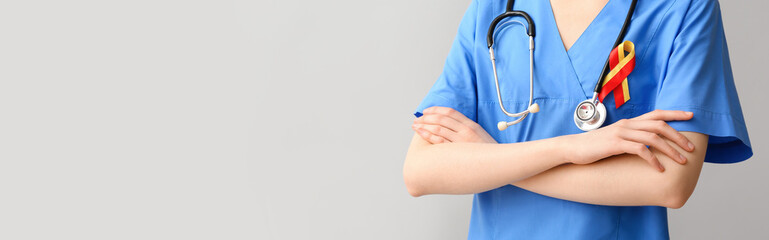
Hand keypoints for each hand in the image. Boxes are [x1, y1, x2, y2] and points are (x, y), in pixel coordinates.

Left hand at [412, 107, 496, 143]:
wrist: (499, 164)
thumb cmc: (487, 151)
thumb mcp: (479, 135)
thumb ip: (466, 128)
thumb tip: (451, 125)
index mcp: (471, 124)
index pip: (450, 111)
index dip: (436, 109)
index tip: (426, 111)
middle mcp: (465, 130)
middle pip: (442, 118)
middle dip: (426, 118)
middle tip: (417, 120)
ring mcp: (461, 140)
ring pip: (438, 128)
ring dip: (424, 126)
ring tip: (415, 126)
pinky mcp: (458, 151)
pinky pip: (440, 142)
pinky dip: (429, 136)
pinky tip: (421, 134)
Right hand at [566, 110, 695, 171]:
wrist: (572, 149)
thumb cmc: (593, 147)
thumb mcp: (615, 139)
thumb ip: (630, 138)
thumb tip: (646, 146)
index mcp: (629, 122)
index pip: (656, 114)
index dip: (675, 114)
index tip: (691, 116)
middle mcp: (627, 125)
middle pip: (659, 125)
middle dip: (678, 136)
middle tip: (691, 148)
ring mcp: (621, 133)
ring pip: (653, 138)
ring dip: (670, 150)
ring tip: (681, 161)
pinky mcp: (615, 144)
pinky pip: (640, 150)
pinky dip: (652, 159)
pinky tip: (659, 169)